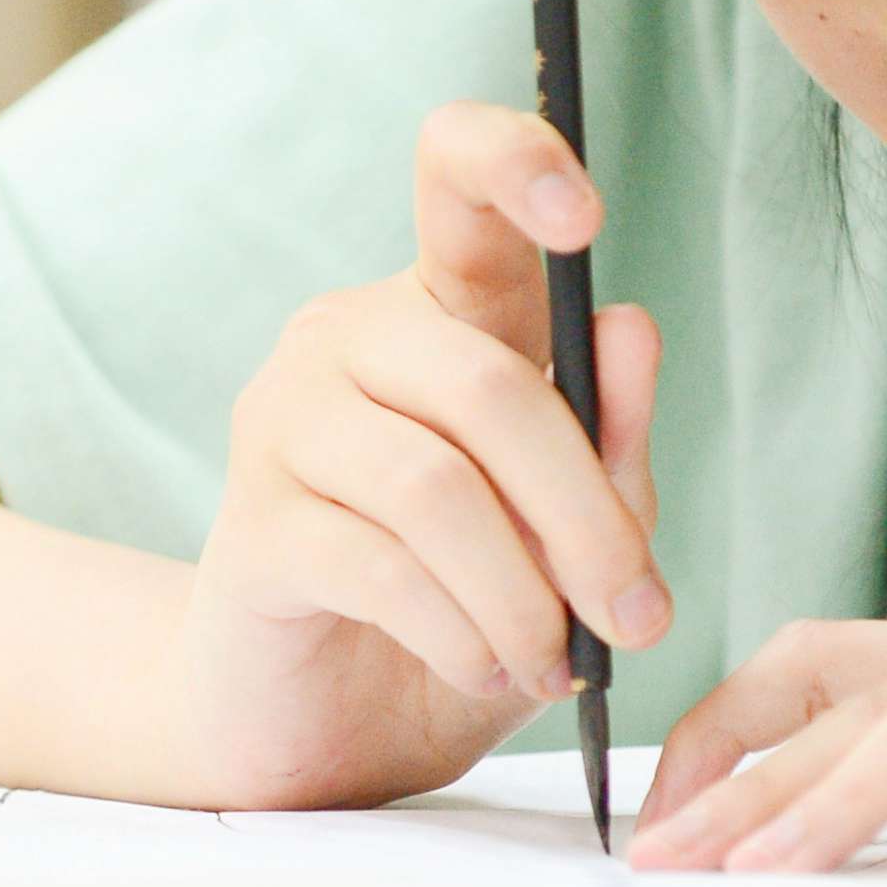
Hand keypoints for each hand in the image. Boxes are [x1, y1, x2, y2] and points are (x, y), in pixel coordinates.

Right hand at [170, 104, 666, 808]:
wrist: (323, 721)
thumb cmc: (459, 605)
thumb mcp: (564, 534)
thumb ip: (606, 442)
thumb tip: (631, 325)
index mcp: (437, 309)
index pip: (453, 177)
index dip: (515, 165)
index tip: (586, 220)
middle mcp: (346, 339)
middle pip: (486, 385)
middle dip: (584, 517)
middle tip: (634, 617)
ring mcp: (282, 424)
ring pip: (435, 487)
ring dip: (521, 596)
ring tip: (552, 663)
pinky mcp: (251, 527)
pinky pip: (379, 568)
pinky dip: (457, 632)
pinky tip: (482, 668)